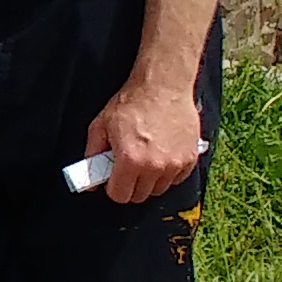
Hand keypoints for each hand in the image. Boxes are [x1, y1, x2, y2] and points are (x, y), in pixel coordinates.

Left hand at [85, 74, 207, 202]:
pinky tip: (161, 154)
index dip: (113, 187)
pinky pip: (176, 179)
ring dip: (150, 180)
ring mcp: (174, 164)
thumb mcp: (101, 126)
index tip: (114, 179)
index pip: (120, 196)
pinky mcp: (190, 159)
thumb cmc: (132, 103)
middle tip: (128, 166)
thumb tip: (91, 180)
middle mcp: (154, 166)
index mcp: (130, 160)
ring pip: (158, 189)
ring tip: (145, 158)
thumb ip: (93, 155)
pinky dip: (168, 172)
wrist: (163, 86)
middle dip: (131, 184)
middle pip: (140, 196)